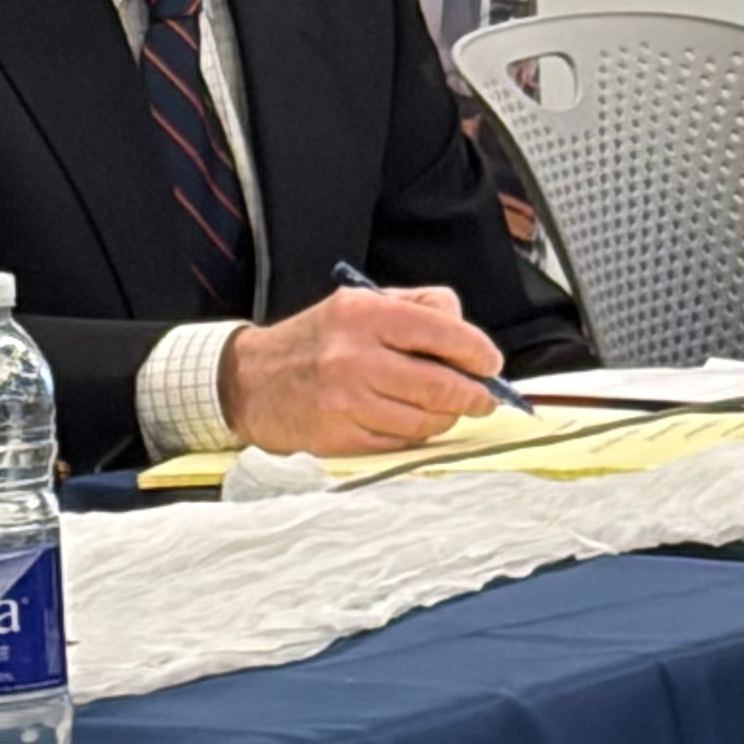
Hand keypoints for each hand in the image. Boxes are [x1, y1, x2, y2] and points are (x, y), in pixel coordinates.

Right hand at [216, 281, 506, 454]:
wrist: (251, 381)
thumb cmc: (318, 339)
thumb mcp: (362, 302)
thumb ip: (420, 308)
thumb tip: (470, 337)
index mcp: (365, 314)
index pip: (441, 332)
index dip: (477, 352)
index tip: (492, 364)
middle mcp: (355, 357)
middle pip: (439, 384)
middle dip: (474, 394)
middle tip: (486, 397)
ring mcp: (347, 402)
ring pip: (425, 419)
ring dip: (448, 417)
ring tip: (450, 408)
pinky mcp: (341, 438)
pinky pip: (400, 441)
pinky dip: (417, 434)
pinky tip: (416, 421)